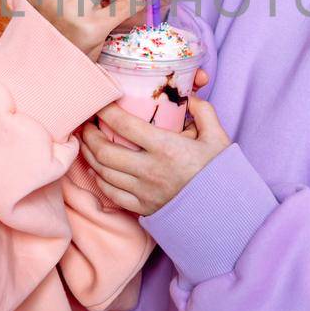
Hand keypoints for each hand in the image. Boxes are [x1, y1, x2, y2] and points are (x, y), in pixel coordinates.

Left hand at [78, 83, 229, 215]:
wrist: (224, 212)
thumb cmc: (220, 174)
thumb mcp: (218, 139)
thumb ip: (204, 113)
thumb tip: (191, 98)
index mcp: (166, 148)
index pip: (125, 125)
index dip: (106, 112)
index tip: (99, 103)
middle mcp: (150, 170)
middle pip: (105, 151)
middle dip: (89, 136)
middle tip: (85, 124)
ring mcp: (144, 191)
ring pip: (104, 172)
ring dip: (90, 156)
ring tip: (86, 143)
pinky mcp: (143, 208)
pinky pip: (112, 193)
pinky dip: (100, 179)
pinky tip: (97, 169)